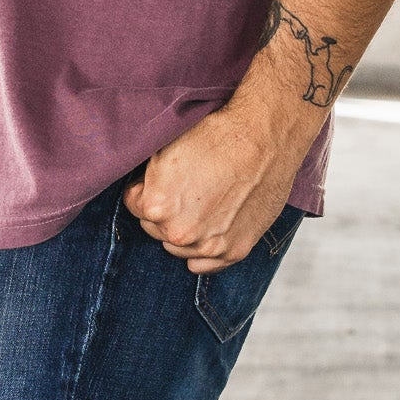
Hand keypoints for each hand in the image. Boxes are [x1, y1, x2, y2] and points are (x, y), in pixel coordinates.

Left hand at [122, 95, 304, 272]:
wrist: (265, 137)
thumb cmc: (217, 135)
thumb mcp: (167, 146)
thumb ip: (146, 177)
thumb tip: (138, 189)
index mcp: (157, 206)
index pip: (134, 204)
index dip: (145, 188)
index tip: (159, 180)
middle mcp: (180, 233)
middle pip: (155, 227)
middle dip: (164, 211)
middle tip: (184, 189)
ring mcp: (209, 246)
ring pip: (179, 247)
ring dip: (183, 230)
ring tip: (200, 203)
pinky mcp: (236, 250)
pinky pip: (205, 264)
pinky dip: (202, 251)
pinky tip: (207, 231)